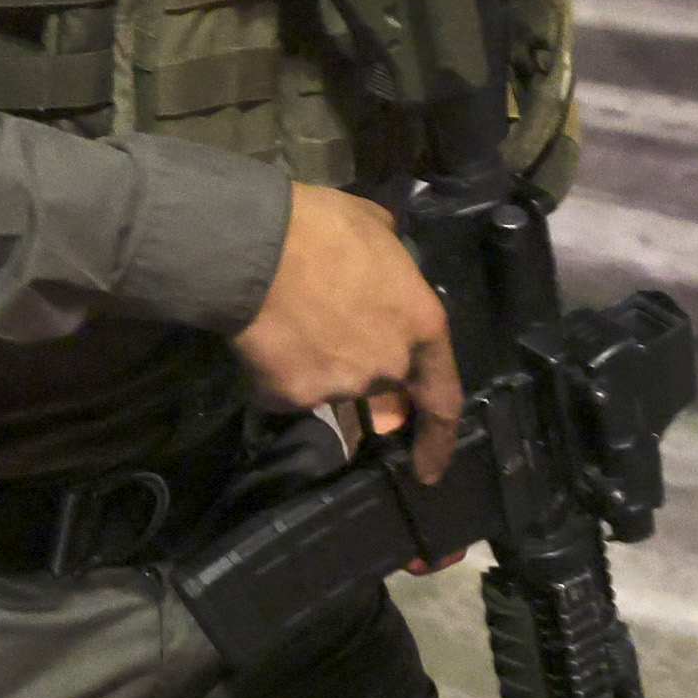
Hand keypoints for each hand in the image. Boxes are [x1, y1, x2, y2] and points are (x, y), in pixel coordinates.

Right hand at [235, 182, 464, 486]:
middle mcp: (387, 365)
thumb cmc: (322, 227)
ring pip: (330, 385)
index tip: (429, 470)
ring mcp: (339, 386)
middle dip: (363, 375)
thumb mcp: (376, 228)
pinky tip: (262, 339)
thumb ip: (391, 265)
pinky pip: (284, 389)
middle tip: (335, 344)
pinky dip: (276, 372)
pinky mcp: (290, 396)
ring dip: (317, 363)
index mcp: (420, 325)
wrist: (255, 248)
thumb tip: (383, 269)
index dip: (438, 438)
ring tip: (289, 321)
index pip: (442, 396)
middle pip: (379, 383)